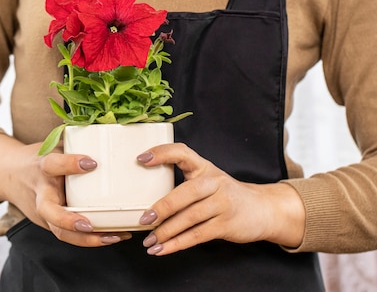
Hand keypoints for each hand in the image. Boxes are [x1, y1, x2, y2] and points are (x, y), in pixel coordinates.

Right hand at [0, 133, 131, 246]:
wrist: (9, 175)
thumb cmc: (39, 158)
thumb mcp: (52, 146)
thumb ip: (76, 143)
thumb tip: (111, 131)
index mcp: (42, 167)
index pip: (54, 165)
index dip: (71, 164)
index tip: (93, 162)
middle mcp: (41, 193)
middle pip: (50, 212)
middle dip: (69, 220)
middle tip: (90, 224)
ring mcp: (43, 213)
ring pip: (61, 232)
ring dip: (88, 238)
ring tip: (114, 236)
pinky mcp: (49, 225)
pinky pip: (69, 236)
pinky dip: (91, 240)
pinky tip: (113, 236)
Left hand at [137, 143, 304, 255]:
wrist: (261, 209)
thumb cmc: (225, 194)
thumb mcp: (208, 180)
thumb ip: (185, 183)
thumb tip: (147, 197)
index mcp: (205, 167)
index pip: (182, 152)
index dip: (161, 153)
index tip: (141, 159)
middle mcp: (214, 182)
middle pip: (185, 192)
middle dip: (162, 208)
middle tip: (143, 219)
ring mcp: (222, 203)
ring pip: (190, 218)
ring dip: (166, 232)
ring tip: (149, 241)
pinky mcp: (226, 224)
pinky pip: (198, 235)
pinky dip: (178, 244)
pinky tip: (163, 249)